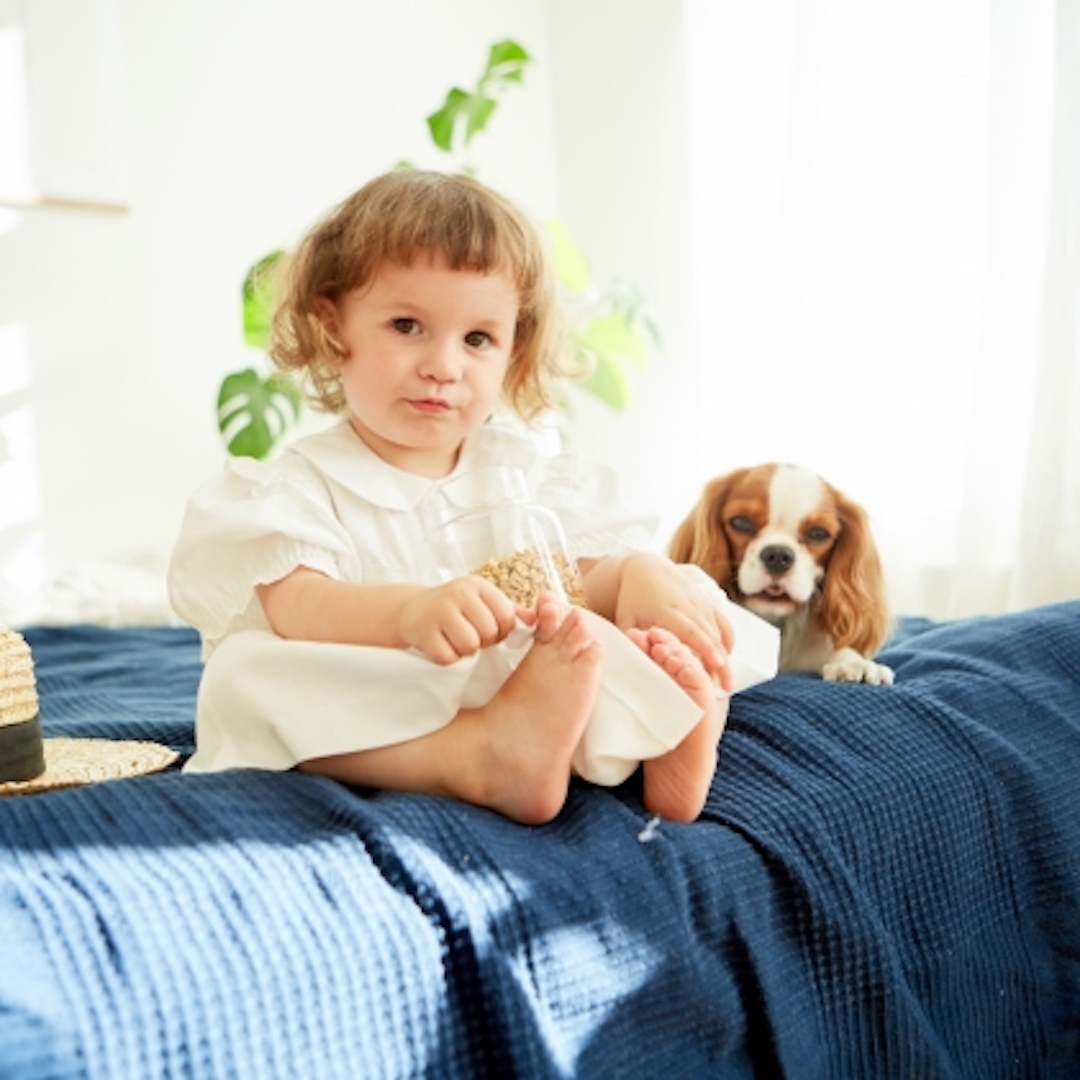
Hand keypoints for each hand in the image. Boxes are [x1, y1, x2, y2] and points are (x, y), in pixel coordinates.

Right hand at [398, 576, 528, 664]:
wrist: (412, 610)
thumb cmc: (455, 610)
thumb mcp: (482, 602)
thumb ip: (510, 611)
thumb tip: (535, 620)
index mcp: (478, 585)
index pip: (506, 616)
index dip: (502, 632)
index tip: (490, 632)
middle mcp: (458, 592)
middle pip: (489, 632)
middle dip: (484, 642)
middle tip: (471, 638)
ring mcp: (439, 610)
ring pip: (470, 645)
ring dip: (465, 652)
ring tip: (457, 642)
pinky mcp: (423, 630)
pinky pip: (448, 657)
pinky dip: (447, 659)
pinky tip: (442, 646)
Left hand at [612, 553, 734, 690]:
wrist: (646, 569)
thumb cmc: (632, 599)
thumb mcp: (625, 618)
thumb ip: (628, 641)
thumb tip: (628, 666)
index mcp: (667, 609)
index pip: (691, 630)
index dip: (705, 647)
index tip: (717, 664)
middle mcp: (688, 605)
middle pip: (709, 635)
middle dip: (720, 659)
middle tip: (727, 685)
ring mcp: (701, 603)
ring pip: (718, 631)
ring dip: (724, 655)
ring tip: (727, 681)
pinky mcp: (708, 603)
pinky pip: (723, 623)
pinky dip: (727, 640)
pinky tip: (725, 659)